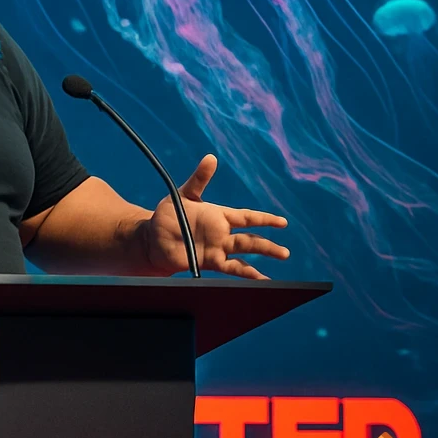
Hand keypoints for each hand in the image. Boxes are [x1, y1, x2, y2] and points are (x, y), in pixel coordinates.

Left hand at [141, 155, 289, 278]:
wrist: (153, 238)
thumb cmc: (168, 215)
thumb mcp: (184, 195)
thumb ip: (199, 179)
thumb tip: (211, 157)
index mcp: (219, 215)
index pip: (247, 217)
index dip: (264, 219)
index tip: (282, 222)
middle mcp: (222, 233)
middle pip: (250, 239)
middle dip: (267, 245)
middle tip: (285, 253)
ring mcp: (217, 248)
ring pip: (244, 253)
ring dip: (261, 257)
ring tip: (278, 262)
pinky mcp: (208, 261)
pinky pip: (230, 268)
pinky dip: (245, 273)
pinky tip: (259, 279)